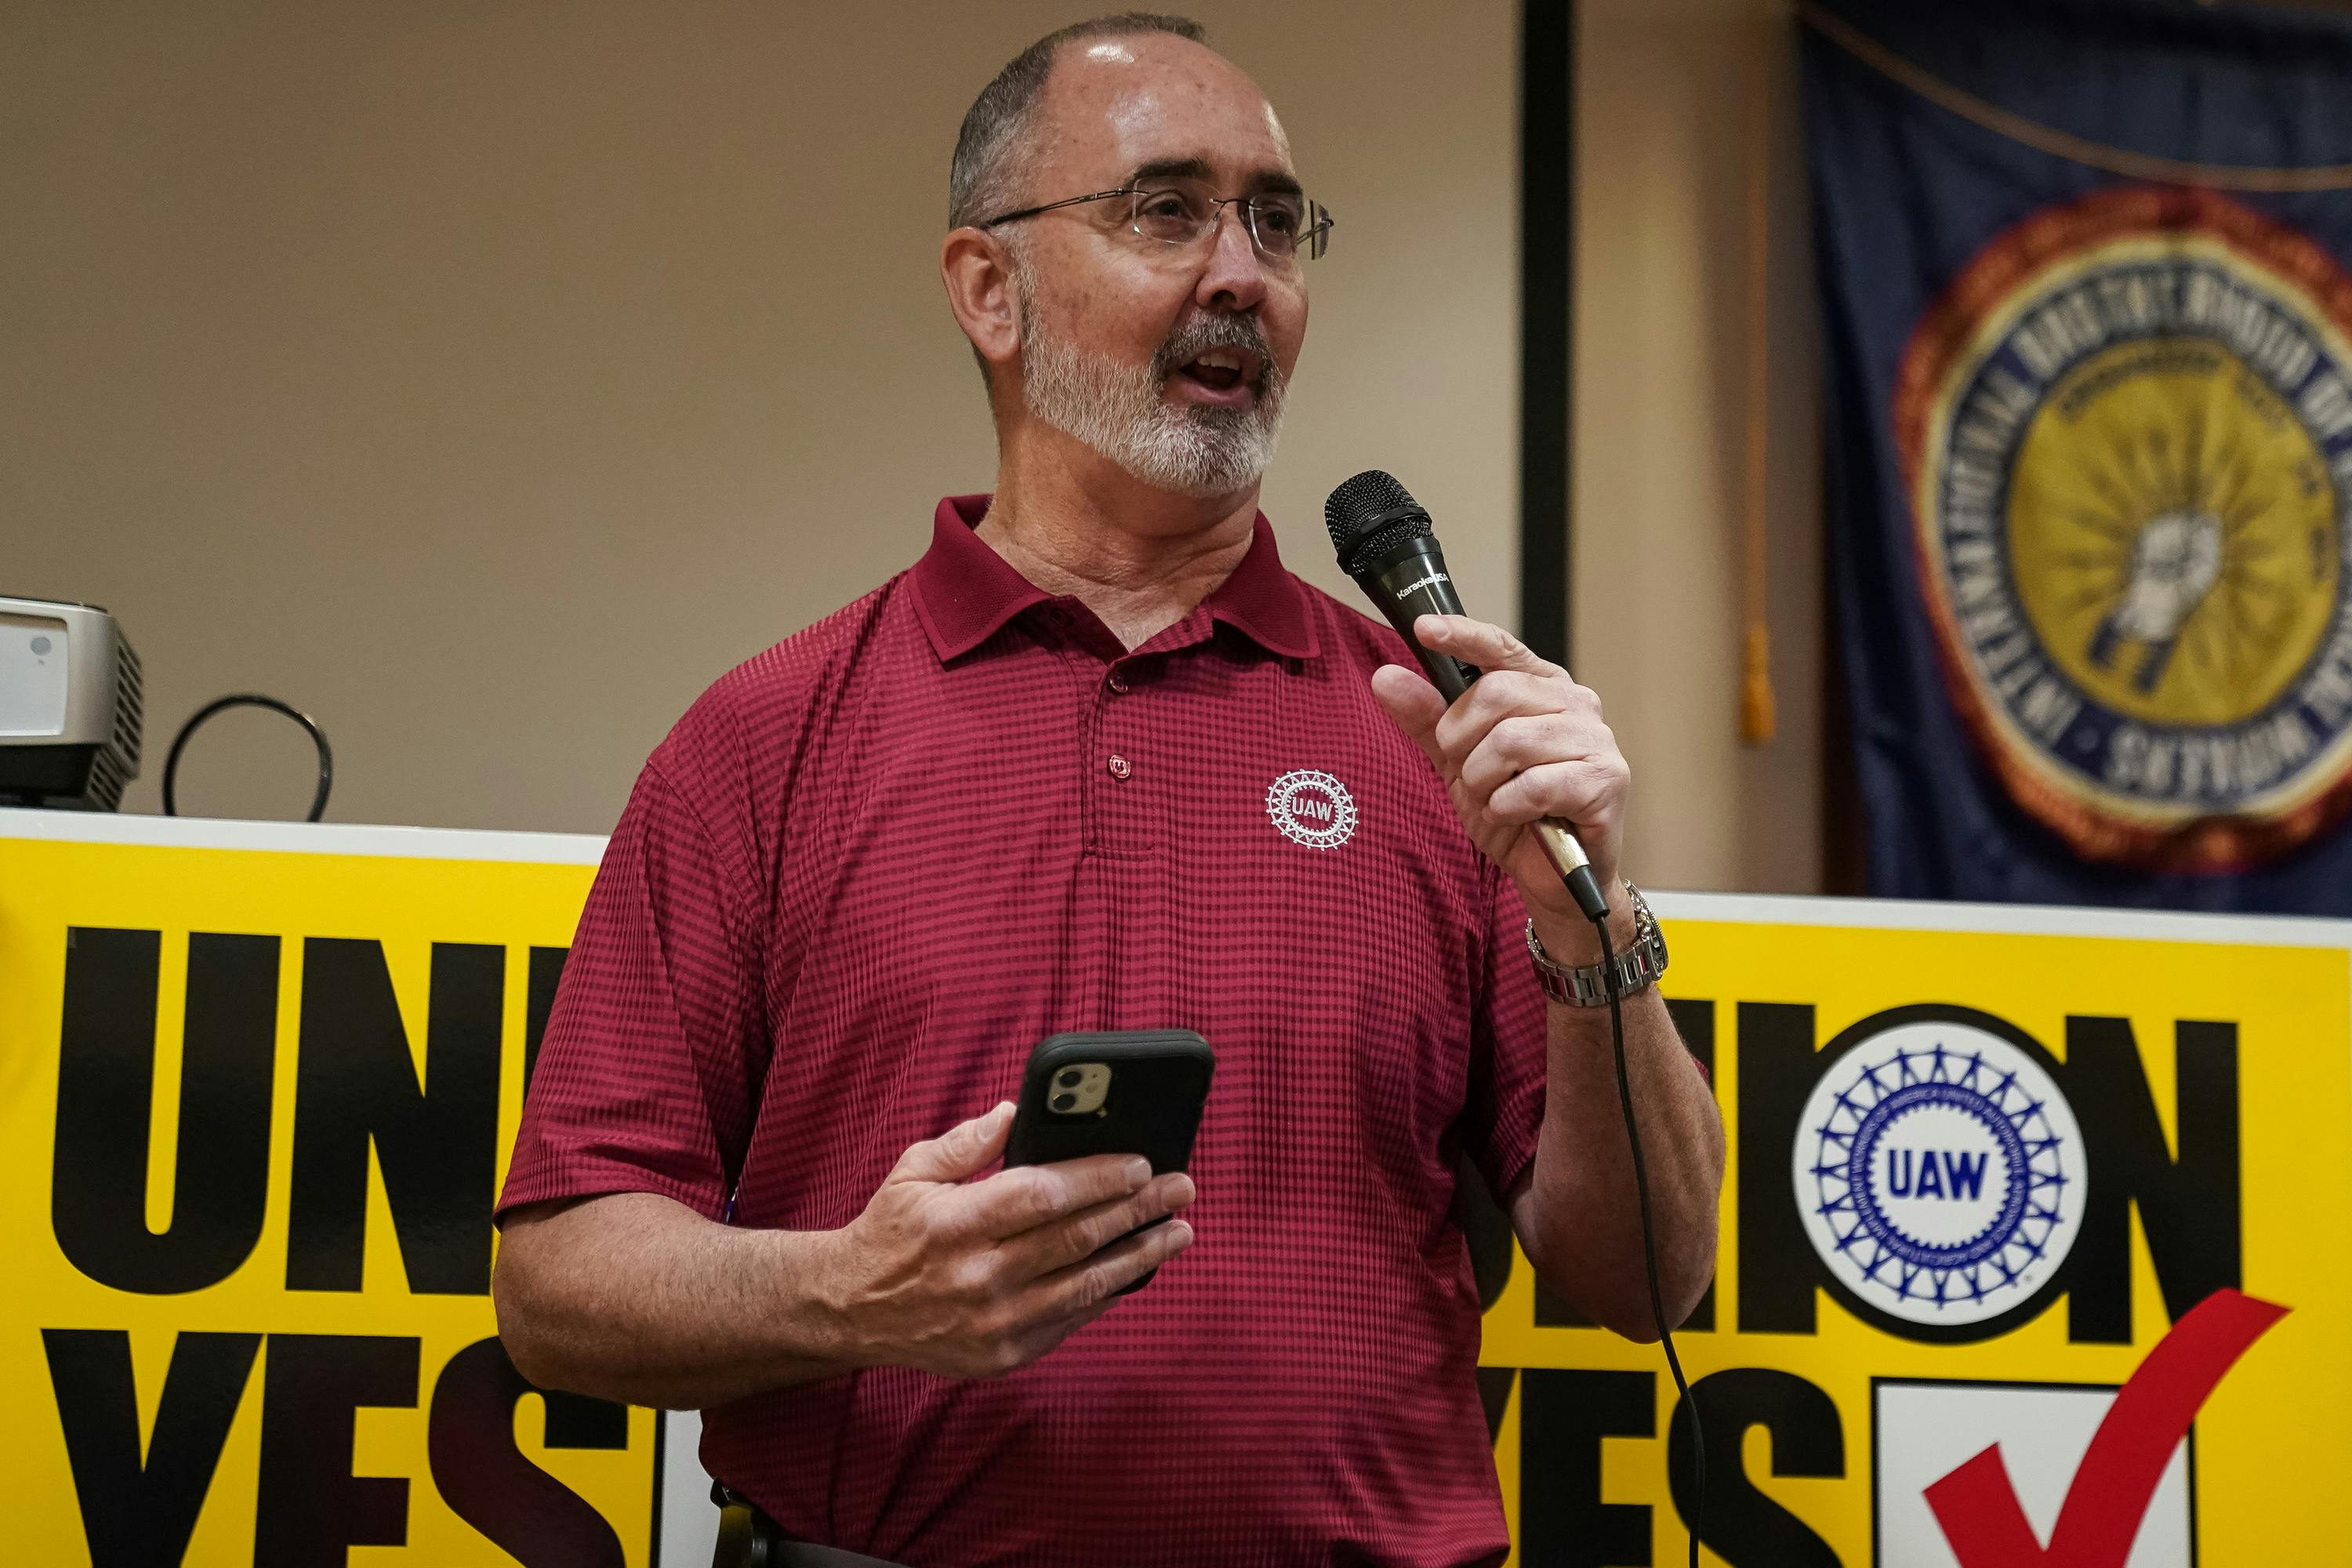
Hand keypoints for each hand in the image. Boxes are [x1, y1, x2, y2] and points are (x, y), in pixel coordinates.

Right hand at [820, 1103, 1195, 1377]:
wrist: (850, 1311)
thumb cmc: (889, 1231)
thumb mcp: (913, 1172)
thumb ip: (967, 1141)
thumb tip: (1018, 1110)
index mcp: (954, 1224)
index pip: (1041, 1196)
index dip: (1097, 1179)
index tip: (1140, 1163)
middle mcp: (978, 1277)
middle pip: (1075, 1239)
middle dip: (1137, 1210)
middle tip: (1181, 1187)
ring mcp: (994, 1323)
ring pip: (1086, 1284)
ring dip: (1140, 1255)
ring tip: (1179, 1230)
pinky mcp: (1005, 1354)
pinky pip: (1072, 1319)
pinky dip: (1109, 1292)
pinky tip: (1137, 1268)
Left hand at [1370, 614, 1629, 925]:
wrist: (1552, 876)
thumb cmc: (1514, 812)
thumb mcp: (1457, 763)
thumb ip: (1427, 719)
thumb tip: (1386, 677)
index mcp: (1542, 688)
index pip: (1501, 648)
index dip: (1463, 635)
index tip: (1424, 629)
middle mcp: (1575, 704)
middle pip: (1496, 694)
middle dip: (1463, 741)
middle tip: (1470, 774)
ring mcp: (1595, 740)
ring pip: (1510, 740)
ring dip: (1484, 781)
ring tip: (1497, 799)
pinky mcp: (1605, 780)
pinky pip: (1533, 784)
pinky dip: (1508, 807)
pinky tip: (1517, 817)